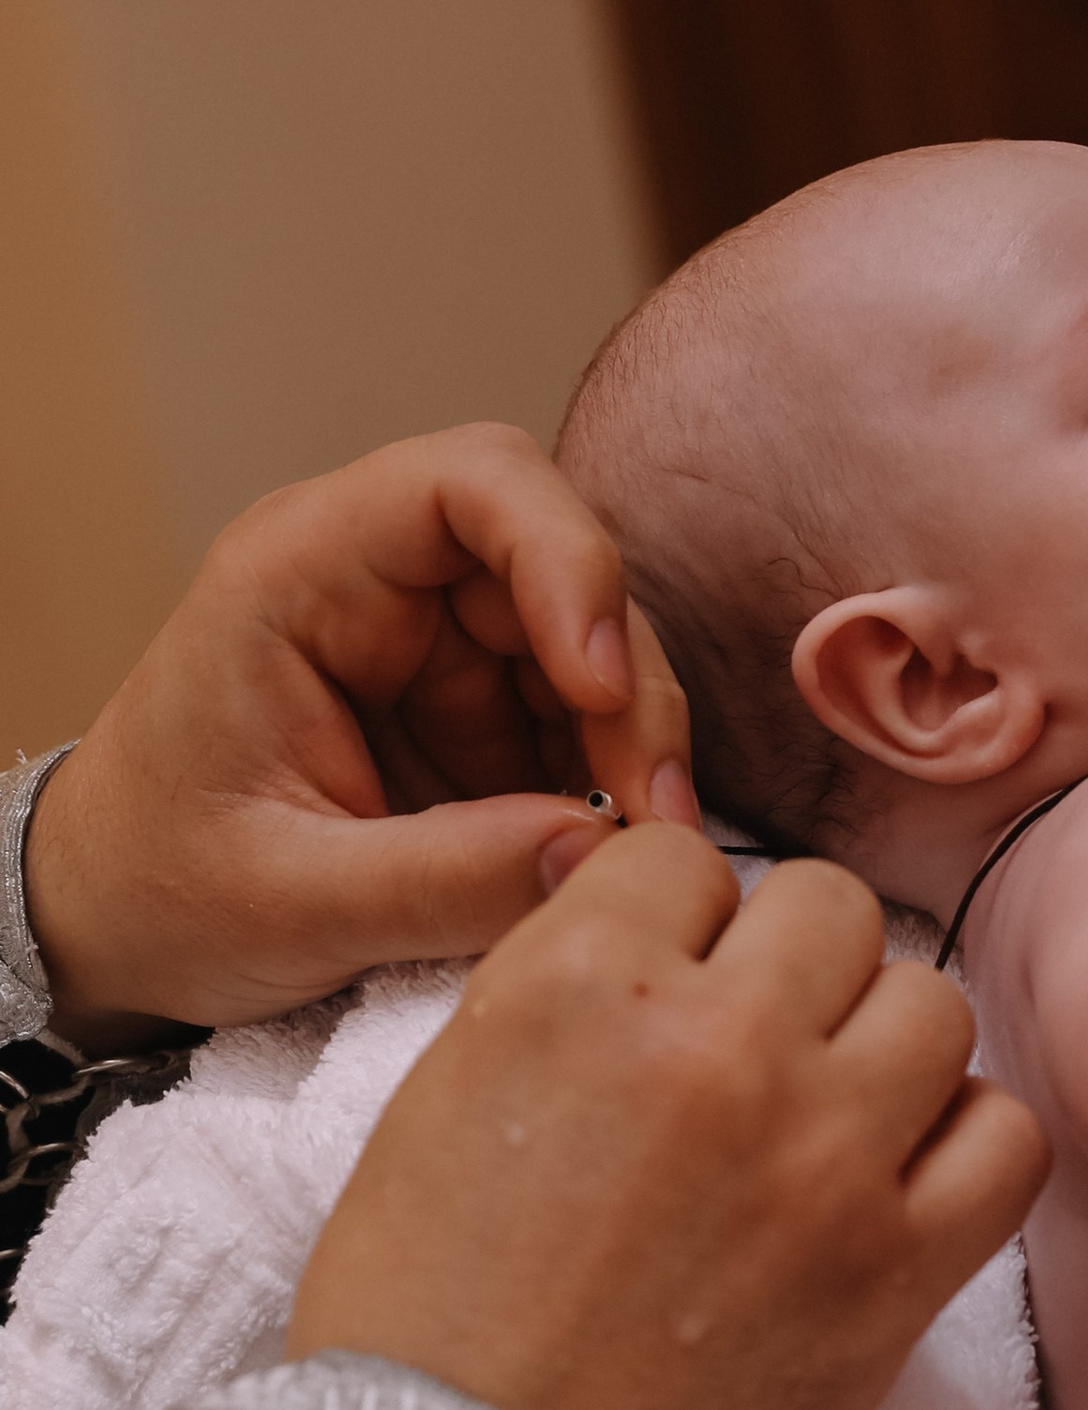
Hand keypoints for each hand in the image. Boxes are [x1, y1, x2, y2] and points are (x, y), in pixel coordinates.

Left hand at [24, 424, 701, 1034]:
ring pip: (593, 646)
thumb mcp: (287, 903)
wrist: (111, 926)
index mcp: (301, 571)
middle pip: (562, 571)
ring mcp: (434, 646)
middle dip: (628, 688)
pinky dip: (612, 783)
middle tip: (653, 818)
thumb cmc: (159, 888)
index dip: (564, 558)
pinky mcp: (472, 713)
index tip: (600, 686)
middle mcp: (380, 583)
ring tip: (643, 852)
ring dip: (635, 745)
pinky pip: (578, 722)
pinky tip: (608, 857)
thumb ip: (442, 882)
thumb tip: (601, 853)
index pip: (471, 483)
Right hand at [287, 825, 1048, 1409]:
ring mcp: (824, 1156)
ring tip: (827, 1122)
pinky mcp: (898, 1269)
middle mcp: (717, 1046)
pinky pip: (1008, 1140)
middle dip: (790, 969)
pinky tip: (898, 1186)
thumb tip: (642, 891)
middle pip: (831, 910)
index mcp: (580, 987)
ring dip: (882, 1052)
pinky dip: (965, 1150)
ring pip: (931, 1005)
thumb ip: (560, 981)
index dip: (677, 922)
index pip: (686, 857)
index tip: (665, 987)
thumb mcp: (439, 1097)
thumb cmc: (425, 1322)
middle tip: (752, 1052)